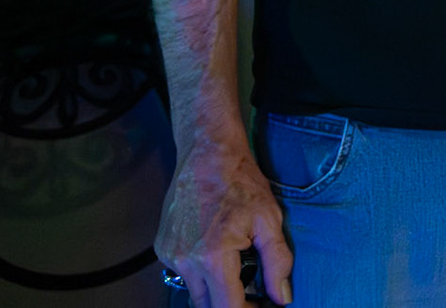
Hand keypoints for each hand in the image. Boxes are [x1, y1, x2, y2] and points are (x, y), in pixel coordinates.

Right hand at [155, 140, 292, 305]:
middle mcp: (186, 261)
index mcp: (213, 257)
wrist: (207, 153)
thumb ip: (277, 262)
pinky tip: (218, 254)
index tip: (263, 307)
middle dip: (232, 304)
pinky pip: (184, 275)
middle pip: (208, 306)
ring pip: (195, 293)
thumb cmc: (241, 182)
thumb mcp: (270, 220)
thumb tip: (281, 297)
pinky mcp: (163, 248)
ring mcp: (170, 256)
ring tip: (239, 271)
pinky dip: (202, 274)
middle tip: (255, 295)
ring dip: (216, 291)